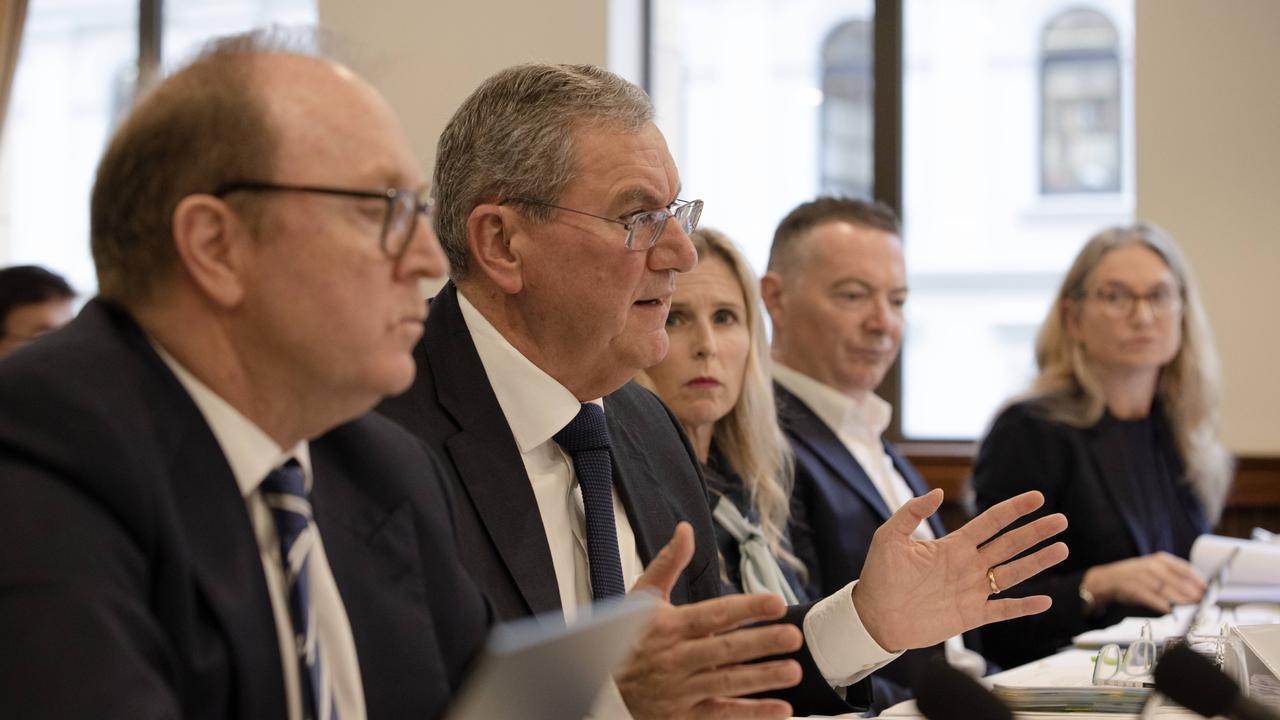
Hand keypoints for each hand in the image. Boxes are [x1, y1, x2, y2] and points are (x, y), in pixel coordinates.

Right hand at [616, 522, 803, 719]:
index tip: (775, 602)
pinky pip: (722, 715)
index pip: (714, 614)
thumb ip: (668, 563)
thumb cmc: (624, 639)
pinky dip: (752, 714)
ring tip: (793, 670)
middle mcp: (676, 658)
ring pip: (727, 683)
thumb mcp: (641, 598)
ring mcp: (680, 689)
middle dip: (761, 643)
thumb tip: (685, 531)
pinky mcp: (684, 715)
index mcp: (669, 626)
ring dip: (762, 678)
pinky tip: (780, 708)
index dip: (747, 608)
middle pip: (725, 650)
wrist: (597, 685)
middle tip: (792, 636)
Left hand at [852, 489, 1068, 651]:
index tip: (1036, 497)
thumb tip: (939, 492)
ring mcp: (972, 591)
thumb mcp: (889, 537)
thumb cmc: (878, 576)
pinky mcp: (970, 616)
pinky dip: (1024, 606)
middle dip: (1035, 532)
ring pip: (1013, 573)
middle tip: (1061, 520)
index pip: (990, 522)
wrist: (874, 616)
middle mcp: (968, 565)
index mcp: (953, 545)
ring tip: (1061, 548)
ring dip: (1038, 562)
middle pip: (1009, 544)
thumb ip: (912, 512)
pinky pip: (1003, 610)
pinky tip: (1044, 600)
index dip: (1013, 509)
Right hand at [1082, 552, 1205, 613]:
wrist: (1108, 579)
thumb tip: (1196, 591)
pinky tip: (1170, 611)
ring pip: (1167, 590)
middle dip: (1192, 592)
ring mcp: (1142, 576)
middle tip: (1202, 601)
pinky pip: (1152, 598)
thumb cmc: (1136, 577)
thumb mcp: (1155, 570)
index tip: (1208, 589)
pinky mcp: (1133, 588)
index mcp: (1161, 559)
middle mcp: (1152, 566)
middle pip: (1178, 580)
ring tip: (1191, 607)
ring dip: (1181, 600)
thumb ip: (1173, 578)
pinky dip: (1162, 605)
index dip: (1198, 580)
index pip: (1185, 568)